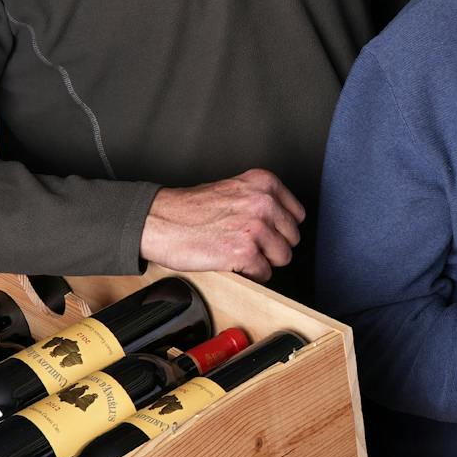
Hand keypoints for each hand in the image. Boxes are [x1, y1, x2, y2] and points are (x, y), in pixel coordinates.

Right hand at [141, 169, 305, 282]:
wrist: (159, 221)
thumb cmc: (189, 208)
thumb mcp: (234, 189)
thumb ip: (260, 199)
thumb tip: (281, 220)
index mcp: (264, 182)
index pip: (297, 215)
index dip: (280, 228)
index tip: (267, 232)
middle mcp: (264, 202)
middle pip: (292, 238)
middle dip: (272, 246)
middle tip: (248, 245)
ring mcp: (256, 227)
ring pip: (282, 257)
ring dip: (262, 261)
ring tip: (239, 253)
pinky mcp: (245, 252)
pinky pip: (264, 273)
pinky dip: (250, 275)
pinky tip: (233, 264)